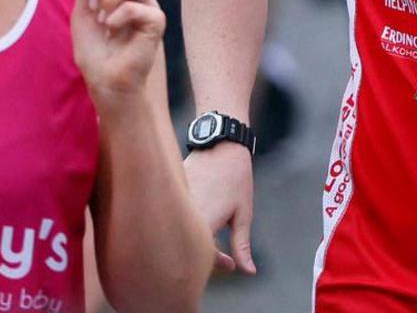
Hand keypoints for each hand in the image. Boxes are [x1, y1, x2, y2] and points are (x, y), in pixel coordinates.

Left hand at [69, 0, 164, 99]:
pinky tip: (114, 32)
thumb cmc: (94, 50)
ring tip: (104, 21)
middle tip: (95, 9)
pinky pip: (133, 6)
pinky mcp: (156, 20)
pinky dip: (116, 19)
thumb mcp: (82, 11)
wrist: (105, 80)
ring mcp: (148, 4)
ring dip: (107, 1)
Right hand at [184, 141, 256, 276]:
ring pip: (178, 232)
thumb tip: (248, 271)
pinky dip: (185, 224)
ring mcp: (174, 204)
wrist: (220, 145)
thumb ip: (241, 245)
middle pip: (187, 246)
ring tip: (214, 235)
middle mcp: (184, 215)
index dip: (215, 263)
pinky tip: (200, 221)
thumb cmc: (236, 179)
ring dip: (193, 240)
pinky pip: (174, 217)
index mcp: (204, 222)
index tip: (230, 264)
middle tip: (224, 257)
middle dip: (203, 256)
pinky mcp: (168, 196)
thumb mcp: (243, 214)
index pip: (201, 255)